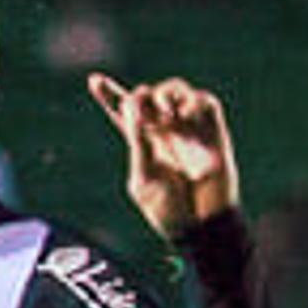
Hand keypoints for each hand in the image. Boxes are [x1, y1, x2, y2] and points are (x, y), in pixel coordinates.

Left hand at [87, 72, 239, 237]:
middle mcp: (162, 130)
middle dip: (141, 98)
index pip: (122, 112)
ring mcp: (188, 128)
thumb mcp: (144, 179)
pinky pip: (203, 101)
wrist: (202, 226)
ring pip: (175, 90)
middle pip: (147, 95)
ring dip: (165, 94)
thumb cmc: (169, 210)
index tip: (94, 80)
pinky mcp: (212, 130)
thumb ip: (138, 144)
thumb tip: (135, 108)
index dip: (108, 94)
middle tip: (142, 114)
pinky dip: (192, 100)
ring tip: (164, 113)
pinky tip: (183, 115)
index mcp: (140, 143)